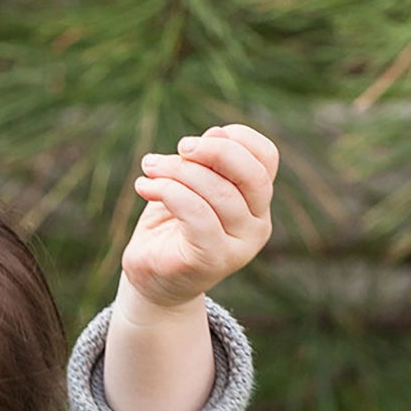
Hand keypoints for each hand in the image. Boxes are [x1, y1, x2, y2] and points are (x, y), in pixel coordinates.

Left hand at [121, 123, 276, 314]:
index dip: (238, 138)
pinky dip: (168, 191)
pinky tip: (143, 187)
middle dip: (215, 151)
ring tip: (150, 167)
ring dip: (178, 171)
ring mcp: (239, 246)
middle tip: (181, 147)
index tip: (201, 138)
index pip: (267, 159)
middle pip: (253, 175)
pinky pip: (196, 214)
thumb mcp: (188, 186)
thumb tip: (217, 132)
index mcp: (257, 202)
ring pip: (219, 192)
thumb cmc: (170, 228)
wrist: (151, 278)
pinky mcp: (212, 260)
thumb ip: (205, 163)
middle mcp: (257, 225)